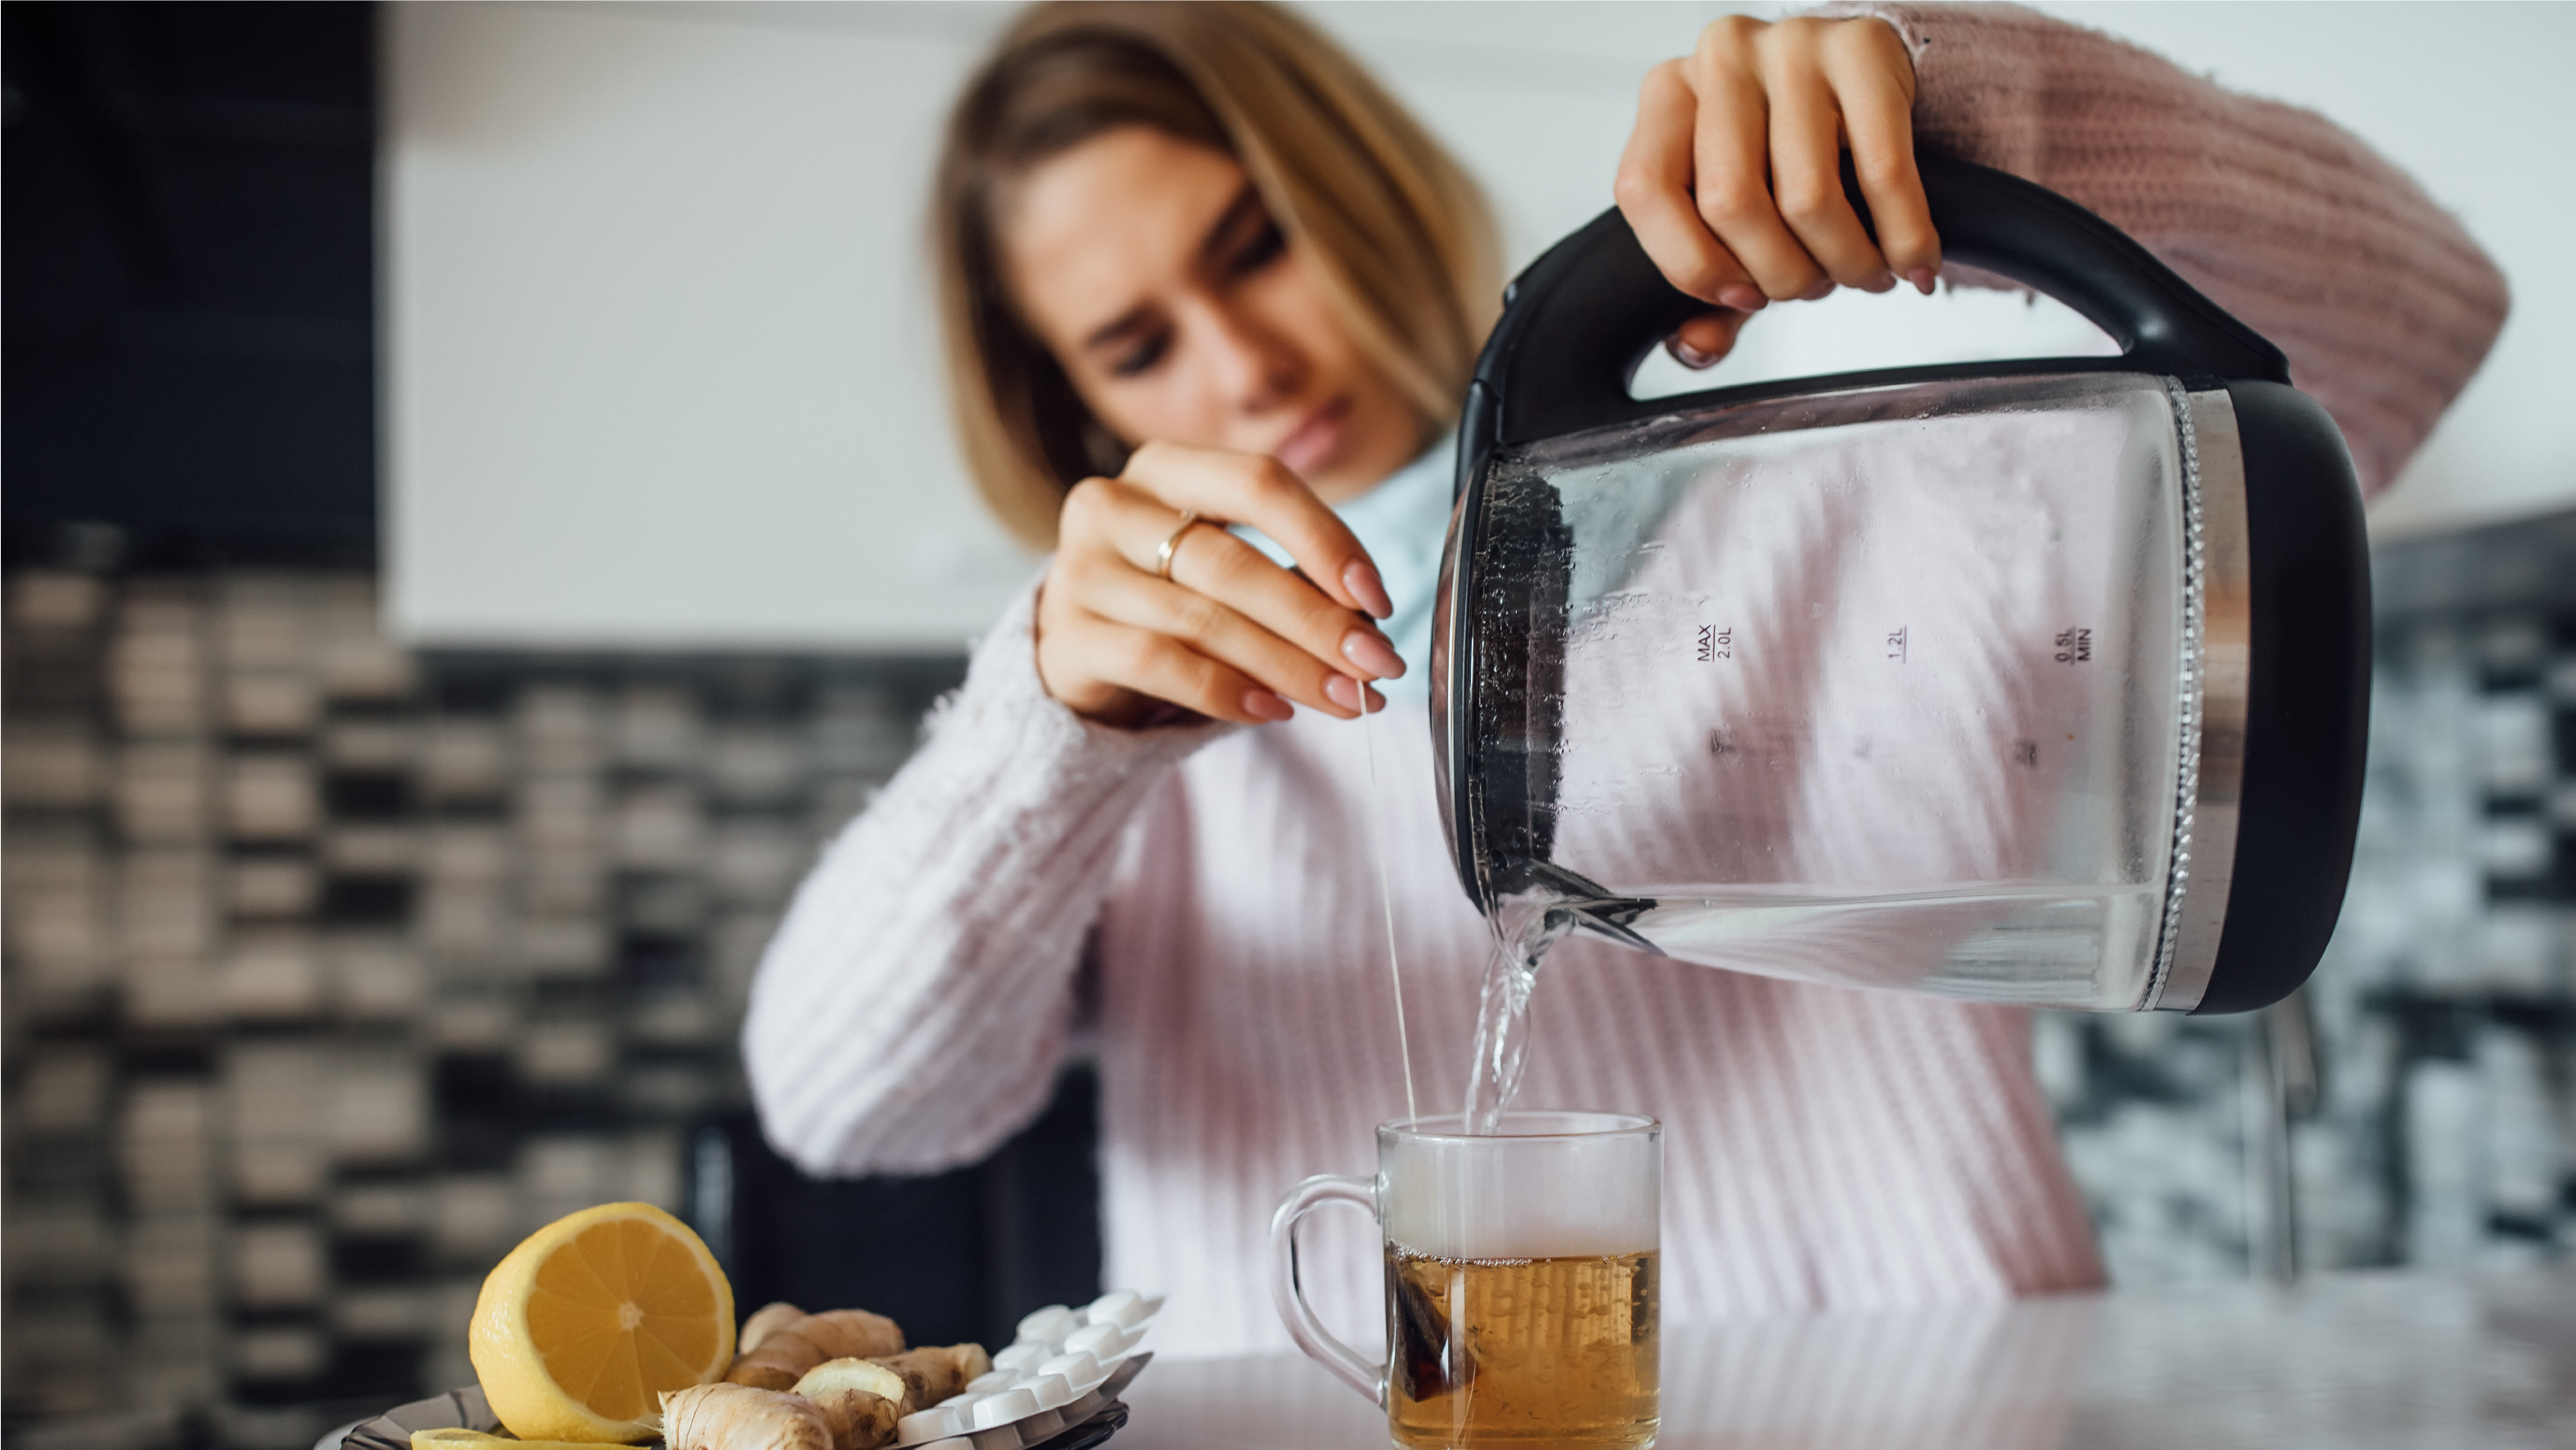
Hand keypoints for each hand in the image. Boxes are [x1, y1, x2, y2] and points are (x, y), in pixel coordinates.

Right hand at [1035, 441, 1401, 727]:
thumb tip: (1369, 629)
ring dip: (1286, 665)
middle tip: (1377, 665)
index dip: (1326, 540)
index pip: (1258, 484)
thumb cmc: (1169, 596)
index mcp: (1163, 467)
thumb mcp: (1226, 568)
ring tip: (1344, 698)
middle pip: (1232, 561)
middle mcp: (1112, 505)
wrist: (1079, 649)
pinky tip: (1273, 710)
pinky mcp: (1065, 639)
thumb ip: (1290, 580)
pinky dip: (1224, 691)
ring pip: (1200, 619)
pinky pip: (1157, 663)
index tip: (1378, 600)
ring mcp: (1079, 572)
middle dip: (1317, 620)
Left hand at [1614, 15, 1938, 367]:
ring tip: (1861, 274)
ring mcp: (1792, 45)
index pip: (1646, 190)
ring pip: (1808, 198)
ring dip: (1844, 264)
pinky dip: (1903, 238)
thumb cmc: (1786, 150)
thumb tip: (1695, 348)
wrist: (1867, 77)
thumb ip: (1707, 281)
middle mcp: (1720, 58)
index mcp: (1668, 95)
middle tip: (1812, 287)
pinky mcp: (1864, 47)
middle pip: (1730, 203)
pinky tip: (1911, 262)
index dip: (1691, 264)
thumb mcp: (1733, 210)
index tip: (1742, 298)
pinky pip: (1884, 173)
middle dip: (1781, 275)